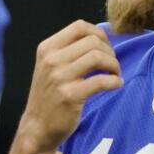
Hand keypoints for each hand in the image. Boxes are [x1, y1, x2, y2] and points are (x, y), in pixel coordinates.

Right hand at [18, 21, 121, 151]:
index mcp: (47, 49)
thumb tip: (101, 35)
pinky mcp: (70, 96)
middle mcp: (51, 60)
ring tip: (115, 74)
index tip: (106, 47)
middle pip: (92, 41)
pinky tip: (116, 85)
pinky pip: (101, 81)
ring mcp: (60, 78)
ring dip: (114, 65)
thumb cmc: (50, 96)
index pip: (79, 26)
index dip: (99, 33)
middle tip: (113, 65)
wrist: (37, 127)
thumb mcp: (50, 67)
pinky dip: (114, 81)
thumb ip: (69, 50)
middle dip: (110, 52)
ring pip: (98, 57)